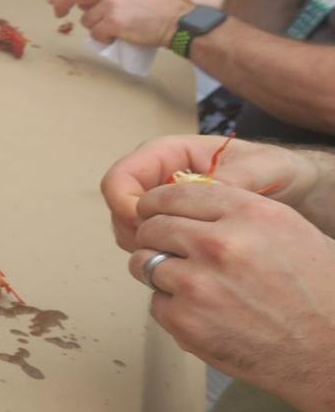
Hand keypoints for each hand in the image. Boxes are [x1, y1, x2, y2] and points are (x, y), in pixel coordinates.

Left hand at [48, 0, 192, 46]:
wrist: (177, 21)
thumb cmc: (159, 11)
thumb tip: (83, 4)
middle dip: (61, 2)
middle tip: (57, 13)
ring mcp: (112, 4)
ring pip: (87, 20)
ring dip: (95, 28)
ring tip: (115, 29)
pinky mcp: (113, 21)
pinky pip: (96, 34)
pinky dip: (103, 39)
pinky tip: (117, 37)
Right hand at [100, 134, 320, 249]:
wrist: (295, 192)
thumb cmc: (278, 171)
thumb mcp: (262, 168)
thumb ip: (230, 179)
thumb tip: (200, 191)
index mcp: (168, 153)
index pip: (120, 177)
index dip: (126, 205)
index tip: (153, 226)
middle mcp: (156, 178)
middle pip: (117, 207)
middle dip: (136, 231)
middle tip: (169, 247)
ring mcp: (159, 204)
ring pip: (126, 228)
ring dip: (146, 245)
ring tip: (184, 253)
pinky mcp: (168, 227)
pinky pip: (145, 243)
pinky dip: (157, 254)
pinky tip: (188, 258)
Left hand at [126, 181, 334, 411]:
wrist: (329, 350)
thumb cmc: (318, 292)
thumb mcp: (288, 230)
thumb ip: (237, 213)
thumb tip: (188, 204)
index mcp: (250, 214)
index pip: (175, 194)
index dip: (157, 203)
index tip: (151, 211)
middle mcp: (220, 244)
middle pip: (153, 227)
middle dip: (154, 236)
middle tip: (165, 248)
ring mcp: (197, 284)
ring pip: (144, 263)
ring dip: (158, 271)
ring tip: (189, 282)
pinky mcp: (183, 320)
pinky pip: (155, 302)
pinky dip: (170, 306)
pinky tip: (203, 312)